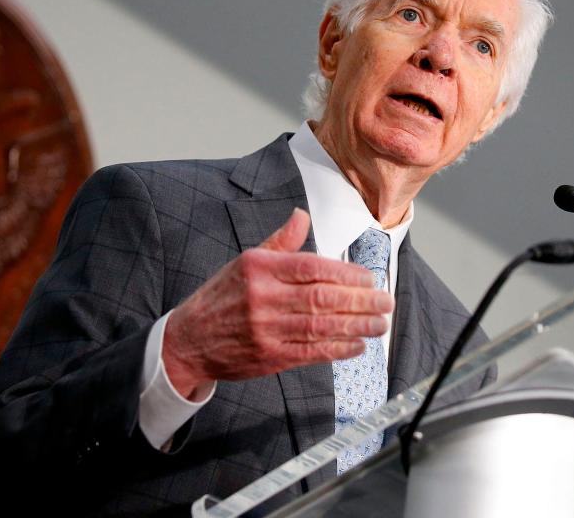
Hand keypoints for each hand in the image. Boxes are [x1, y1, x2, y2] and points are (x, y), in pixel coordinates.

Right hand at [162, 208, 392, 397]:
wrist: (188, 341)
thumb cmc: (221, 297)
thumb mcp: (245, 262)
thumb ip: (279, 242)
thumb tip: (302, 216)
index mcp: (259, 268)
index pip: (311, 267)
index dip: (345, 273)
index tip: (368, 278)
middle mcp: (262, 297)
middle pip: (321, 297)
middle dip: (359, 301)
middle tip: (385, 302)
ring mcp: (265, 329)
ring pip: (320, 326)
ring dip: (356, 326)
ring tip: (379, 324)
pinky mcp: (268, 357)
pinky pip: (310, 353)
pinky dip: (337, 350)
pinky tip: (357, 345)